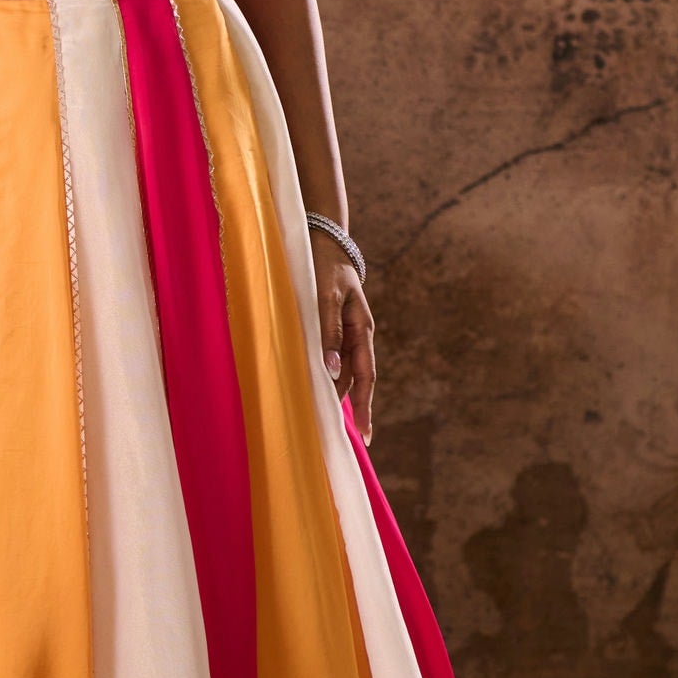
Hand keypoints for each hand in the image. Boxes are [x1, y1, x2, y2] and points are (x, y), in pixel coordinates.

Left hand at [310, 227, 375, 442]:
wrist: (324, 241)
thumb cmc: (324, 268)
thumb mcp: (325, 298)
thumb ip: (327, 333)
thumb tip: (330, 371)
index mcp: (361, 329)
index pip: (366, 376)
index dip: (365, 407)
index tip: (364, 436)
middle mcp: (356, 335)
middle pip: (353, 379)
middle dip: (346, 405)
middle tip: (332, 433)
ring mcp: (345, 332)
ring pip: (340, 369)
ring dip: (331, 390)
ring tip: (318, 416)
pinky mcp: (332, 327)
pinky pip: (330, 357)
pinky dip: (323, 372)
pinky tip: (311, 385)